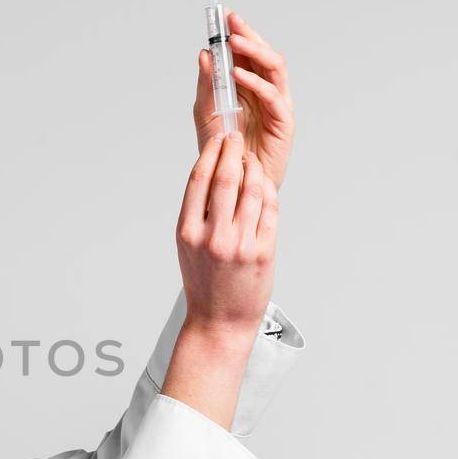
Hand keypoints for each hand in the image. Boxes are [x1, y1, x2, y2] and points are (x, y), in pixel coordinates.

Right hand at [175, 131, 276, 335]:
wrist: (219, 320)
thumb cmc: (203, 283)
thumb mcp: (187, 247)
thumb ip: (197, 213)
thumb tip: (212, 172)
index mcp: (188, 233)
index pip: (199, 180)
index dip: (210, 153)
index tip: (218, 139)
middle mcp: (213, 237)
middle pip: (225, 178)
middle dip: (233, 151)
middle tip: (237, 138)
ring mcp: (240, 244)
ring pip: (252, 190)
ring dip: (254, 168)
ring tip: (252, 159)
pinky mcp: (264, 251)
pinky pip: (270, 210)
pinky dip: (269, 190)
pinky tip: (265, 183)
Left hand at [193, 9, 294, 190]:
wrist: (231, 184)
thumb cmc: (222, 150)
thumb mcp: (206, 113)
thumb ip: (206, 85)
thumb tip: (204, 54)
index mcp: (248, 86)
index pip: (247, 53)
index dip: (238, 33)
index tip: (223, 17)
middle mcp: (265, 91)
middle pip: (264, 55)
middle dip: (248, 36)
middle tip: (232, 22)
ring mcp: (276, 105)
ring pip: (274, 69)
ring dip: (255, 52)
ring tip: (234, 42)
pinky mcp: (283, 123)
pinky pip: (273, 97)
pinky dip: (256, 83)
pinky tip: (238, 75)